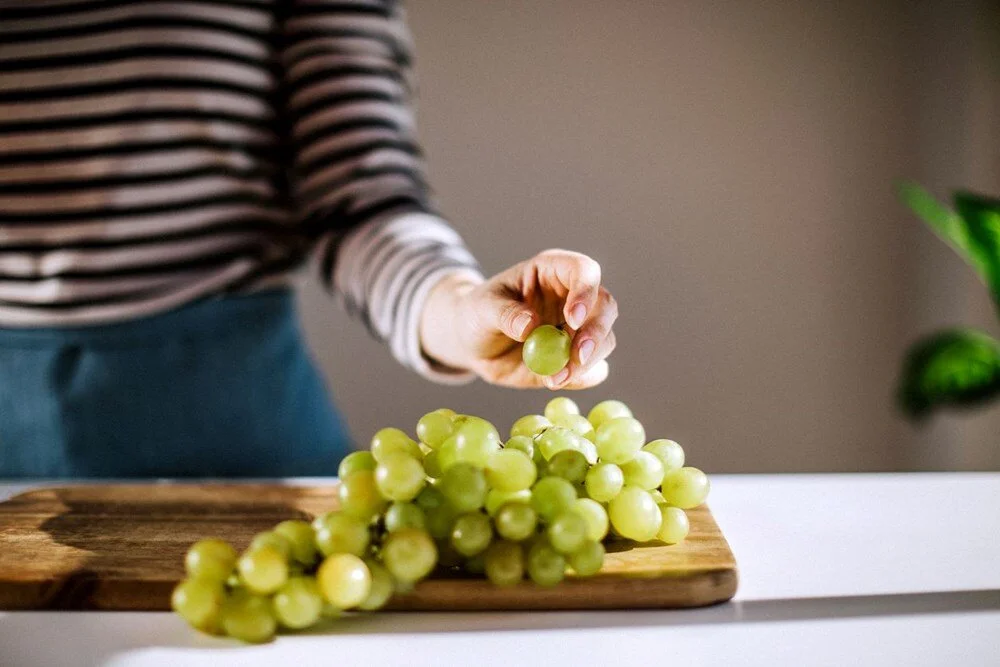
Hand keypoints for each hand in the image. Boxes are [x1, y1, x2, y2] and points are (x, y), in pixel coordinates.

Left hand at [420, 249, 617, 388]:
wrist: (473, 344)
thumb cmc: (477, 314)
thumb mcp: (482, 308)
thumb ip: (505, 313)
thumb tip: (529, 325)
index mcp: (552, 272)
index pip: (583, 271)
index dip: (585, 292)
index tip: (573, 318)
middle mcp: (573, 297)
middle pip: (605, 306)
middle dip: (595, 333)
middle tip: (576, 357)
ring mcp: (578, 328)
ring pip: (605, 340)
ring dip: (586, 362)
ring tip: (553, 378)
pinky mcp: (575, 357)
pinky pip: (593, 369)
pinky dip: (580, 378)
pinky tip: (555, 381)